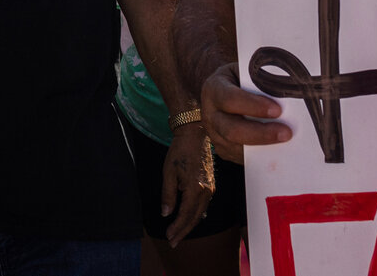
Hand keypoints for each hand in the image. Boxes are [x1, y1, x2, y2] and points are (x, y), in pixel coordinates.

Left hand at [160, 122, 214, 246]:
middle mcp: (206, 191)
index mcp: (195, 188)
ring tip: (178, 234)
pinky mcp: (210, 185)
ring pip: (200, 213)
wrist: (195, 134)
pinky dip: (195, 215)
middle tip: (173, 242)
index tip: (169, 236)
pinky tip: (188, 219)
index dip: (177, 227)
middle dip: (183, 231)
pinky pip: (203, 205)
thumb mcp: (168, 171)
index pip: (185, 214)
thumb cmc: (180, 150)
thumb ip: (168, 194)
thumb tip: (165, 213)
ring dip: (189, 225)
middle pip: (195, 217)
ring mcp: (210, 188)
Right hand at [200, 62, 288, 163]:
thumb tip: (289, 92)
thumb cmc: (240, 79)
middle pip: (232, 130)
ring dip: (264, 147)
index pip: (230, 99)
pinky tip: (279, 152)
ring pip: (237, 148)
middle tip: (287, 133)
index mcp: (214, 89)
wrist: (222, 91)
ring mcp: (215, 135)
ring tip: (287, 143)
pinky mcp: (224, 150)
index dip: (253, 105)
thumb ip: (261, 81)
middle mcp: (210, 114)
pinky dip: (261, 156)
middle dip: (261, 133)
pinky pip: (242, 158)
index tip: (278, 110)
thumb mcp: (246, 72)